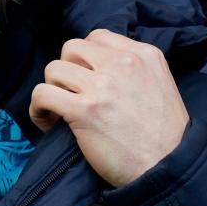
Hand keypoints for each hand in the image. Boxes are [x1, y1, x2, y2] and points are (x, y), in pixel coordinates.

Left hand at [29, 29, 188, 186]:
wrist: (169, 169)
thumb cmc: (163, 136)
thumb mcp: (159, 85)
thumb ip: (132, 69)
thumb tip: (94, 65)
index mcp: (144, 55)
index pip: (97, 37)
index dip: (84, 57)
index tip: (84, 78)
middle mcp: (123, 64)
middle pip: (71, 48)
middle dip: (66, 70)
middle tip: (70, 93)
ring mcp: (103, 86)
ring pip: (53, 69)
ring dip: (51, 89)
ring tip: (58, 109)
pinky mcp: (84, 110)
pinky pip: (42, 94)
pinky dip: (37, 108)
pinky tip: (47, 121)